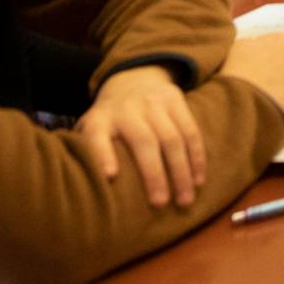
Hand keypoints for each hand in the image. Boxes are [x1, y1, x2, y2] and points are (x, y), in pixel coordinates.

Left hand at [76, 65, 205, 208]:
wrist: (133, 79)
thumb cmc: (109, 120)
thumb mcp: (90, 129)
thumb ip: (87, 152)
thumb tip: (84, 191)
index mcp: (100, 120)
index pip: (96, 135)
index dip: (102, 155)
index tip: (110, 176)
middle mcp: (127, 109)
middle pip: (144, 141)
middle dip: (154, 175)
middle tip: (160, 204)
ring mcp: (154, 102)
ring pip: (173, 139)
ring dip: (182, 172)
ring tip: (184, 200)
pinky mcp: (176, 99)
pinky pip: (191, 132)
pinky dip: (197, 158)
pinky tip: (199, 180)